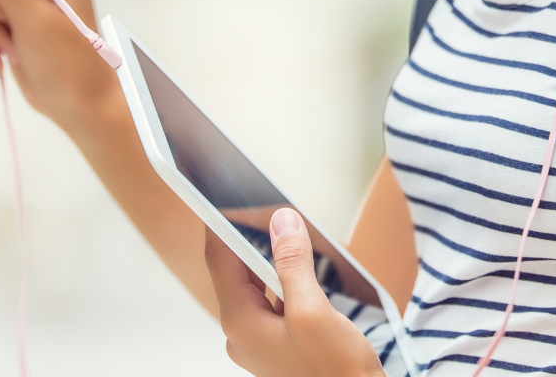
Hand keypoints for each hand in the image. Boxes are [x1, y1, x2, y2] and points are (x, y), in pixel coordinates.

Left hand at [206, 208, 385, 376]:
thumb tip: (281, 223)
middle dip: (248, 238)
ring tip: (282, 232)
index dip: (220, 224)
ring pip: (254, 287)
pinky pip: (269, 304)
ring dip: (267, 260)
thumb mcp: (314, 311)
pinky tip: (298, 271)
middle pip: (236, 272)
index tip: (220, 196)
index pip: (220, 260)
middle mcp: (242, 333)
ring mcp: (258, 342)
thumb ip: (293, 264)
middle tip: (259, 206)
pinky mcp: (277, 346)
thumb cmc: (336, 372)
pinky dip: (280, 282)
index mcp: (241, 323)